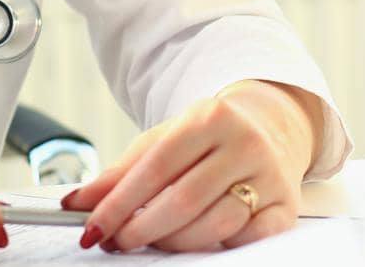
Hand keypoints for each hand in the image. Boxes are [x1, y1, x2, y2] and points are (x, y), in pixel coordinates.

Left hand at [60, 80, 321, 252]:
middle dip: (141, 228)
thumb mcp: (165, 139)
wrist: (271, 126)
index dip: (120, 201)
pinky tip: (195, 242)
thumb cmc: (209, 137)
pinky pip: (247, 240)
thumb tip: (78, 201)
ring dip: (173, 243)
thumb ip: (122, 170)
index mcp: (210, 117)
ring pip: (215, 224)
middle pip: (184, 199)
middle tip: (116, 242)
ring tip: (150, 242)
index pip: (156, 166)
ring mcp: (269, 176)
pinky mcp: (286, 207)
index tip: (93, 227)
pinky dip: (217, 247)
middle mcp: (244, 143)